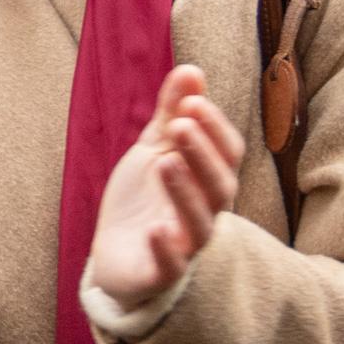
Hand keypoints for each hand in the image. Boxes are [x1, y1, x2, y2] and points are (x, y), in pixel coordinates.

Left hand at [85, 64, 243, 313]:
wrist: (117, 252)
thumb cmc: (145, 197)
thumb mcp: (155, 148)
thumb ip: (172, 112)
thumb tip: (191, 69)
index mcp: (207, 181)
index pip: (226, 154)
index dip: (214, 128)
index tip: (192, 101)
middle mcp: (204, 214)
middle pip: (219, 187)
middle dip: (202, 154)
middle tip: (181, 123)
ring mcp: (185, 246)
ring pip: (199, 224)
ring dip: (185, 192)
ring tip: (165, 161)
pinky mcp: (159, 274)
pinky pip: (170, 267)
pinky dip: (165, 250)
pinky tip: (154, 230)